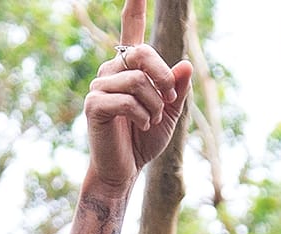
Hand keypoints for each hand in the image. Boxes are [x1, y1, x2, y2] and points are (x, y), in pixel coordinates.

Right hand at [84, 0, 193, 196]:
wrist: (124, 171)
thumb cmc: (144, 140)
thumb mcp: (170, 112)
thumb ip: (178, 88)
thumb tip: (186, 65)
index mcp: (129, 68)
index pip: (131, 30)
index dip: (134, 8)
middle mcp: (111, 71)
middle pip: (142, 52)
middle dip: (164, 76)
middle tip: (171, 96)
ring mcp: (99, 87)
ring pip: (138, 80)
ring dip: (155, 104)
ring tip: (153, 119)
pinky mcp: (94, 106)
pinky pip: (127, 100)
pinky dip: (142, 114)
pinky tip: (142, 125)